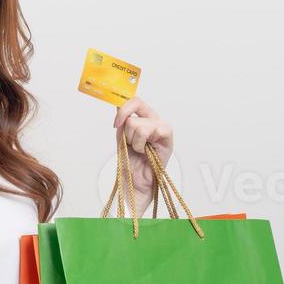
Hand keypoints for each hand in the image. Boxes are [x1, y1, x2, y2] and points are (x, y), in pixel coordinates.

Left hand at [112, 97, 173, 214]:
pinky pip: (148, 129)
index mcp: (144, 118)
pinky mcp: (167, 135)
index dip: (122, 108)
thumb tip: (117, 104)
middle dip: (126, 126)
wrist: (135, 182)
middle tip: (129, 142)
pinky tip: (145, 151)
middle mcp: (154, 120)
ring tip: (139, 150)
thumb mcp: (122, 138)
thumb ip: (122, 121)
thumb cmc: (131, 163)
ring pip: (137, 122)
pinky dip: (140, 143)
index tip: (116, 124)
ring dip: (133, 140)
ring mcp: (161, 126)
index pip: (134, 101)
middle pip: (136, 104)